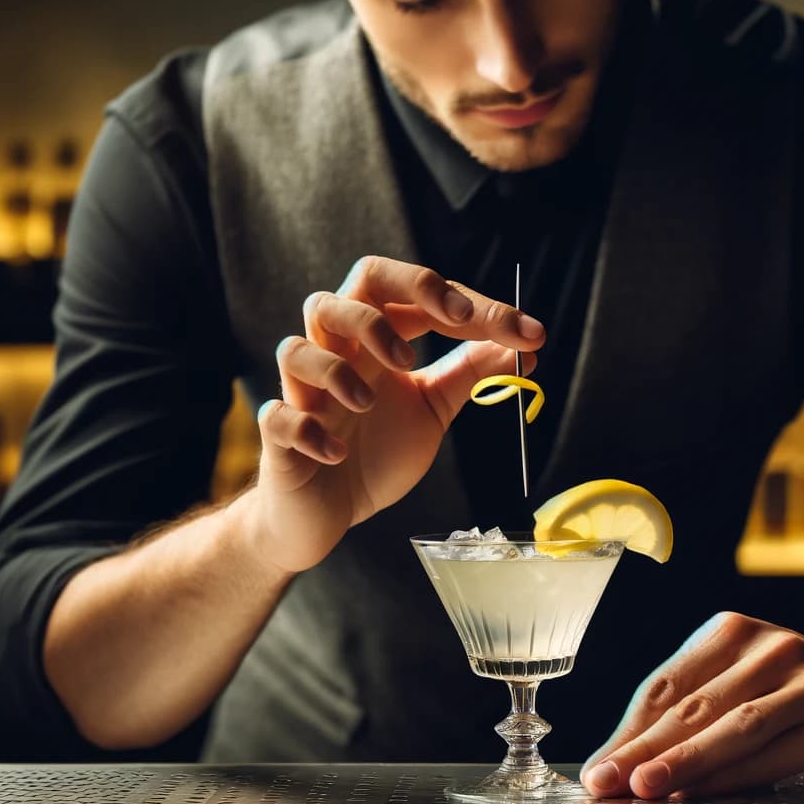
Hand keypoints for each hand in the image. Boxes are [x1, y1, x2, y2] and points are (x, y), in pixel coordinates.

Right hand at [247, 256, 543, 573]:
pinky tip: (336, 453)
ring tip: (370, 401)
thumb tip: (524, 345)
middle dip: (402, 293)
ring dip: (340, 366)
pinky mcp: (279, 436)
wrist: (325, 513)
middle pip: (350, 289)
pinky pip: (278, 415)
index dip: (470, 303)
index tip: (525, 331)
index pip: (413, 294)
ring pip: (299, 346)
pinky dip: (307, 428)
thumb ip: (469, 372)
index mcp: (374, 341)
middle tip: (452, 320)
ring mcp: (302, 393)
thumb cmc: (373, 452)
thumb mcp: (432, 408)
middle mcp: (336, 354)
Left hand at [581, 612, 803, 798]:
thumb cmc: (800, 689)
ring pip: (732, 725)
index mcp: (731, 633)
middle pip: (691, 705)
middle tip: (606, 781)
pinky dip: (736, 774)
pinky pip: (776, 750)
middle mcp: (767, 650)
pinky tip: (705, 793)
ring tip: (646, 786)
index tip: (598, 767)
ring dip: (684, 760)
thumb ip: (694, 711)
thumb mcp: (745, 680)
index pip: (665, 686)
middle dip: (642, 749)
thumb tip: (627, 761)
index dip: (627, 730)